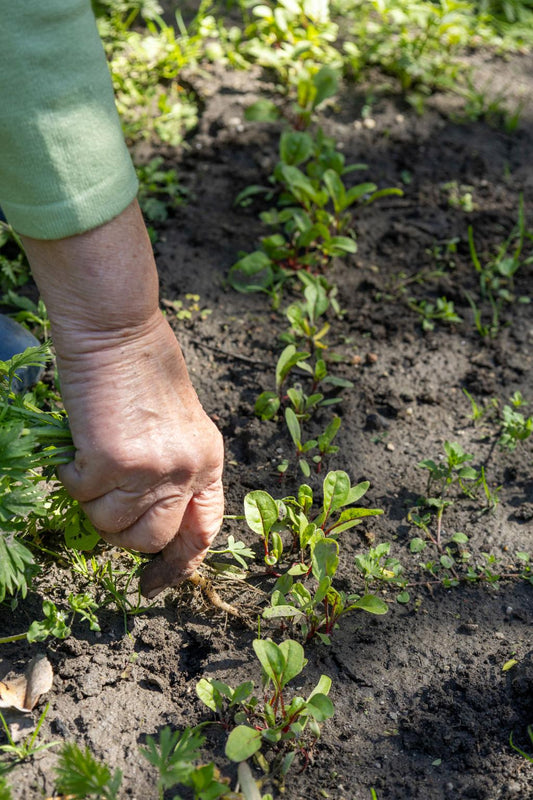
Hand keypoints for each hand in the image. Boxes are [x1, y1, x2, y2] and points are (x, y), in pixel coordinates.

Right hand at [21, 200, 223, 596]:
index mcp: (209, 460)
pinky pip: (81, 495)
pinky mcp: (111, 461)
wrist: (117, 326)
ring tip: (95, 458)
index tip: (152, 584)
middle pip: (152, 539)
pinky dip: (72, 475)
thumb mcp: (177, 421)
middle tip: (109, 499)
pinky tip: (80, 444)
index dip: (178, 564)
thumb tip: (149, 513)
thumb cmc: (144, 365)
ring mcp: (151, 469)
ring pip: (110, 525)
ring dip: (94, 500)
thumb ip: (173, 466)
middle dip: (124, 532)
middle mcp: (187, 470)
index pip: (204, 531)